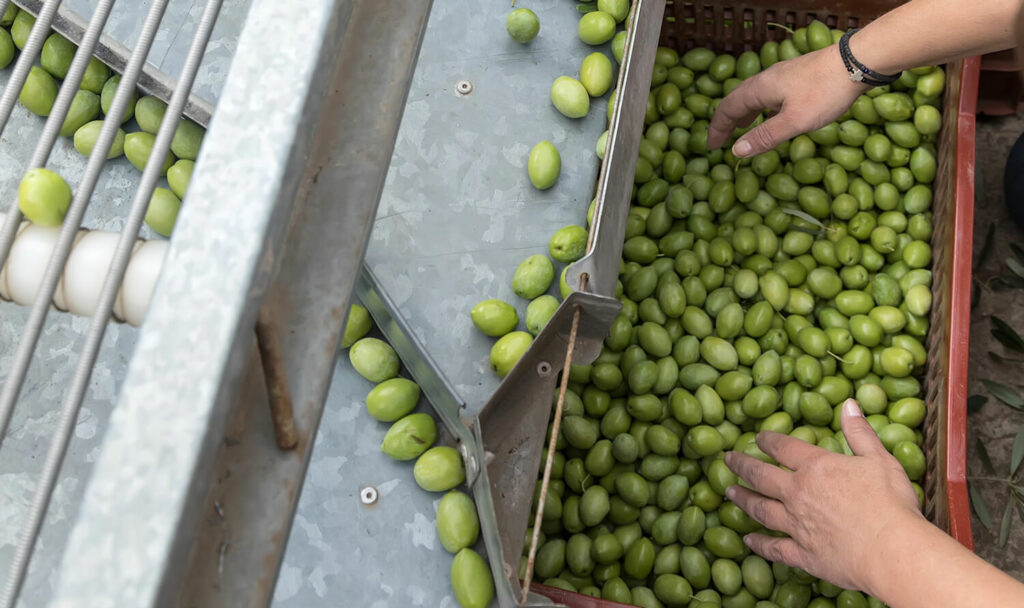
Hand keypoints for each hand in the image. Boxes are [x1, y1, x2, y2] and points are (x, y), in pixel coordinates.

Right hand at [707, 45, 867, 157]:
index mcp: (759, 89)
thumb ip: (765, 136)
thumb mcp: (794, 121)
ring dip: (743, 113)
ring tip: (741, 128)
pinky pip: (769, 94)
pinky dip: (761, 108)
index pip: (727, 109)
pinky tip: (772, 115)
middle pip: (737, 99)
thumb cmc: (824, 92)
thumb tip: (735, 151)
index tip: (711, 147)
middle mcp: (766, 79)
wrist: (857, 61)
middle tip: (722, 140)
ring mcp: (782, 76)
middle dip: (727, 121)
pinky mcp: (797, 76)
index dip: (717, 129)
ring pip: (754, 96)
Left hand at [723, 398, 922, 594]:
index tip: (757, 438)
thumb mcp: (880, 459)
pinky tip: (748, 540)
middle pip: (761, 476)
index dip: (768, 441)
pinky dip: (759, 544)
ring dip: (743, 499)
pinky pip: (774, 547)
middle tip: (727, 460)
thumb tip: (848, 404)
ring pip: (761, 509)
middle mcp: (798, 494)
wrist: (892, 550)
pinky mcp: (802, 554)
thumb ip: (860, 432)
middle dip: (742, 466)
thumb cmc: (890, 502)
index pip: (783, 448)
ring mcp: (796, 525)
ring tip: (729, 493)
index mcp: (815, 468)